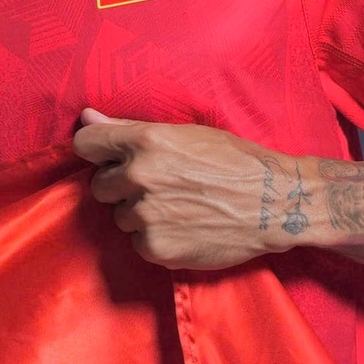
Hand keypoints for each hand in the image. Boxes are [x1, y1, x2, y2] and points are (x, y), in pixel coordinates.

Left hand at [71, 109, 304, 269]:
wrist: (277, 203)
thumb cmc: (234, 161)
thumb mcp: (185, 133)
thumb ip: (129, 128)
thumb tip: (86, 116)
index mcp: (145, 142)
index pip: (85, 144)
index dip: (97, 152)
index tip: (110, 158)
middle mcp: (140, 177)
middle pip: (99, 186)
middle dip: (121, 187)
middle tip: (159, 186)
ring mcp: (146, 215)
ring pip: (119, 216)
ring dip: (140, 214)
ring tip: (178, 207)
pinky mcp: (156, 247)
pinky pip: (137, 242)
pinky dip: (155, 239)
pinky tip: (183, 228)